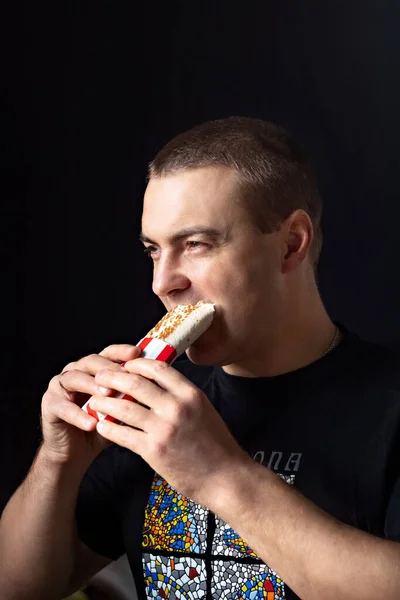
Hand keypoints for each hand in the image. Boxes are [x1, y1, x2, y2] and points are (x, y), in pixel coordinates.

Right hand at [40, 344, 140, 464]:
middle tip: (124, 375)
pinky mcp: (50, 404)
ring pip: (74, 378)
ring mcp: (60, 386)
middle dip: (108, 368)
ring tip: (107, 395)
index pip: (108, 353)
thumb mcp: (120, 410)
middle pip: (91, 361)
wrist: (76, 451)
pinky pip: (63, 407)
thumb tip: (155, 389)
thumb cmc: (101, 426)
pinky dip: (78, 415)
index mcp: (94, 369)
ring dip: (92, 385)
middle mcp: (76, 371)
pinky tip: (91, 423)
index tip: (137, 353)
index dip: (121, 352)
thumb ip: (132, 397)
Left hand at [88, 358, 251, 505]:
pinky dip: (109, 428)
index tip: (125, 364)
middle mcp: (176, 407)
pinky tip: (101, 426)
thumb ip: (182, 396)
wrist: (226, 478)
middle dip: (113, 377)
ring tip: (94, 401)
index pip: (158, 368)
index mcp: (191, 394)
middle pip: (136, 383)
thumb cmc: (217, 446)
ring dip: (105, 403)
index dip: (137, 364)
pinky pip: (123, 435)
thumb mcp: (204, 410)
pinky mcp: (153, 450)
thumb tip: (158, 385)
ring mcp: (163, 428)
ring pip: (124, 408)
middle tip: (100, 376)